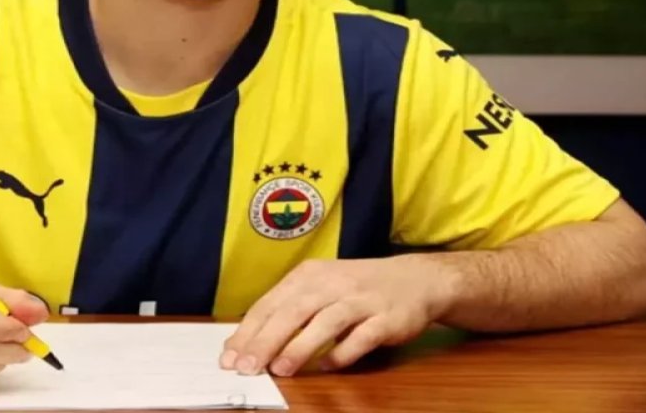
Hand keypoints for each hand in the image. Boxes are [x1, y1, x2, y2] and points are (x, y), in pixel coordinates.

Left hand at [221, 256, 458, 376]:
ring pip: (325, 322)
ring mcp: (360, 300)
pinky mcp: (386, 318)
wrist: (415, 280)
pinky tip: (327, 366)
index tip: (229, 357)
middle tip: (247, 367)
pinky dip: (343, 352)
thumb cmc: (357, 288)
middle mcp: (332, 284)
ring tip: (280, 369)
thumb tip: (250, 341)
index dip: (248, 331)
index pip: (270, 304)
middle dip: (266, 341)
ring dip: (300, 347)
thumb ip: (289, 310)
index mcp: (309, 276)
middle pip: (292, 312)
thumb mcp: (320, 288)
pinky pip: (361, 337)